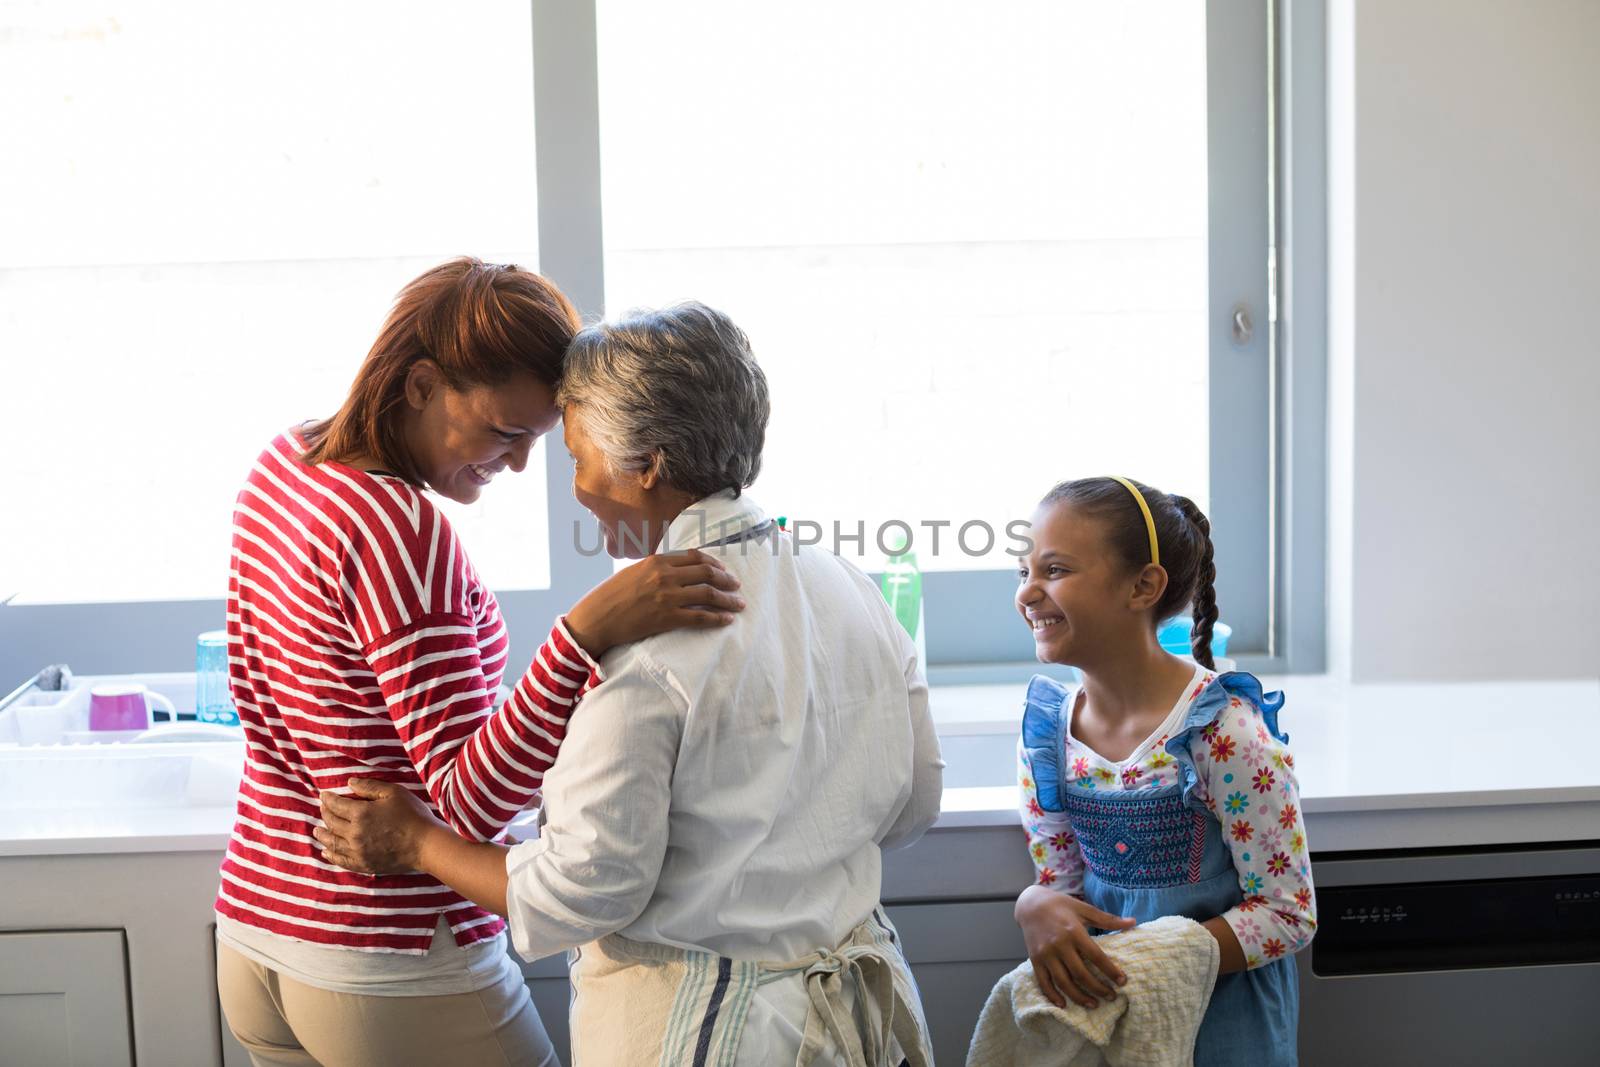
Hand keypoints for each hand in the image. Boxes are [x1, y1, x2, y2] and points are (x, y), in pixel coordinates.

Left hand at [315, 778, 443, 874]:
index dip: (328, 798)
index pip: (336, 805)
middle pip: (332, 823)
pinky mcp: (364, 864)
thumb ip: (369, 787)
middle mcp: (354, 833)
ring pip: (332, 842)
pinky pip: (341, 860)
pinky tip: (326, 851)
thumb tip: (349, 783)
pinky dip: (331, 855)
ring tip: (317, 830)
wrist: (426, 845)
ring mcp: (358, 851)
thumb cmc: (413, 815)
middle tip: (322, 808)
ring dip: (322, 835)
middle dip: (324, 814)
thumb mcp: (394, 792)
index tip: (323, 794)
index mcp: (360, 813)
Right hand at [565, 548, 744, 658]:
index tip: (724, 570)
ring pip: (708, 595)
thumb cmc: (611, 595)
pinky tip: (727, 620)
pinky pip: (700, 617)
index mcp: (657, 561)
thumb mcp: (634, 572)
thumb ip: (656, 569)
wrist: (596, 618)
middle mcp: (665, 575)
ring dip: (728, 600)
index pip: (695, 557)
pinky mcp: (667, 618)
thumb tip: (676, 571)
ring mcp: (667, 596)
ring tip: (739, 605)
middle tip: (737, 586)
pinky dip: (717, 618)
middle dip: (727, 580)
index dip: (714, 563)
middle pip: (706, 573)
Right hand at [1014, 884, 1134, 1008]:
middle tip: (1112, 997)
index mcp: (1073, 931)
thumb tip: (1133, 922)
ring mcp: (1045, 954)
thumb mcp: (1084, 908)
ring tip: (1093, 1004)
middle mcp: (1059, 944)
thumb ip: (1108, 918)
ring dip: (1079, 997)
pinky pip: (1043, 982)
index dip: (1111, 971)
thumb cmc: (1060, 905)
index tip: (1123, 982)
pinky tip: (1064, 1004)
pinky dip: (1053, 995)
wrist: (1029, 903)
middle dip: (1098, 988)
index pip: (1096, 956)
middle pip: (1081, 973)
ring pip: (1063, 982)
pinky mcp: (1035, 960)